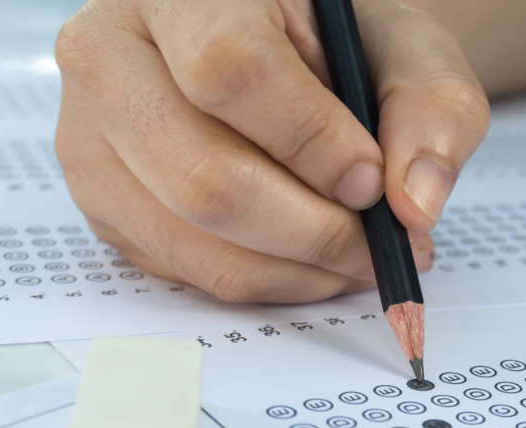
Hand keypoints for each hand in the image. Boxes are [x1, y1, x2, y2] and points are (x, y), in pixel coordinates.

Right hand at [54, 0, 489, 302]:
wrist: (285, 66)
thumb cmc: (340, 50)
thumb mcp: (406, 54)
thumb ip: (432, 112)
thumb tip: (415, 204)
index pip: (230, 68)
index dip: (310, 139)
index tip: (371, 181)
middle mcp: (112, 58)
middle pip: (204, 176)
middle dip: (313, 231)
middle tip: (378, 245)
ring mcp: (93, 140)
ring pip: (195, 238)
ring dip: (298, 268)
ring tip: (358, 257)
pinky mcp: (106, 205)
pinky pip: (191, 271)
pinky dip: (269, 280)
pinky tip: (313, 260)